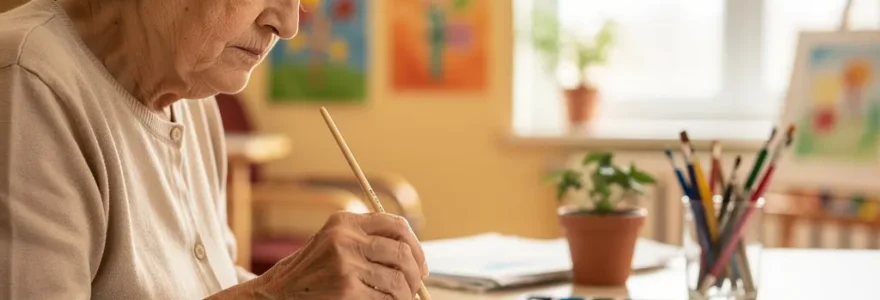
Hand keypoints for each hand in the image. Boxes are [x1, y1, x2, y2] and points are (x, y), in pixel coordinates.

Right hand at [251, 211, 428, 298]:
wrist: (277, 293)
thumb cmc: (310, 272)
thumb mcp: (333, 243)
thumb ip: (366, 240)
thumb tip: (414, 257)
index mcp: (344, 221)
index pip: (396, 225)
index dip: (415, 246)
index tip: (420, 263)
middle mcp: (345, 238)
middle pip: (401, 253)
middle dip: (416, 273)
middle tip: (416, 286)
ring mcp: (345, 264)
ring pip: (397, 279)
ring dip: (406, 294)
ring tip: (402, 299)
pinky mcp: (346, 289)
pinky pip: (384, 298)